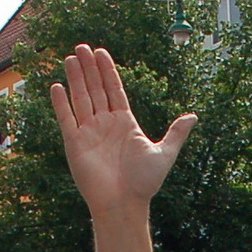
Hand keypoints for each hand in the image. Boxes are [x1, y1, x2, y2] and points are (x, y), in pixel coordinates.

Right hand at [50, 45, 196, 215]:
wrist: (124, 204)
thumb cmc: (143, 183)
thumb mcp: (164, 154)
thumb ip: (176, 133)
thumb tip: (193, 116)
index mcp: (124, 123)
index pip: (114, 90)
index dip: (107, 71)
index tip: (101, 52)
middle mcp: (105, 125)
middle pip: (96, 90)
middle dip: (89, 68)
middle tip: (82, 46)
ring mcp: (89, 134)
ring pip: (80, 99)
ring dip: (75, 78)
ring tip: (71, 57)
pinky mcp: (75, 144)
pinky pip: (66, 119)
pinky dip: (61, 103)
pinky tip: (57, 86)